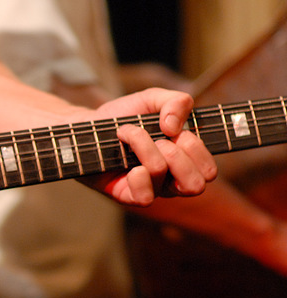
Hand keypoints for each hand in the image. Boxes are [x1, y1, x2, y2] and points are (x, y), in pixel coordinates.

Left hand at [75, 88, 216, 205]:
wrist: (87, 125)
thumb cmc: (124, 116)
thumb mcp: (153, 99)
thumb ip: (176, 101)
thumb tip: (174, 127)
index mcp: (184, 161)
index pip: (208, 171)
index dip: (196, 148)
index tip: (176, 131)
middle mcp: (170, 180)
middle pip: (196, 184)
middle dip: (177, 153)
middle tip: (158, 138)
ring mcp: (149, 189)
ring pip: (162, 174)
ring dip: (145, 146)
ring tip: (128, 134)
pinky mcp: (126, 195)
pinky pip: (144, 198)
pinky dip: (138, 177)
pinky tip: (129, 166)